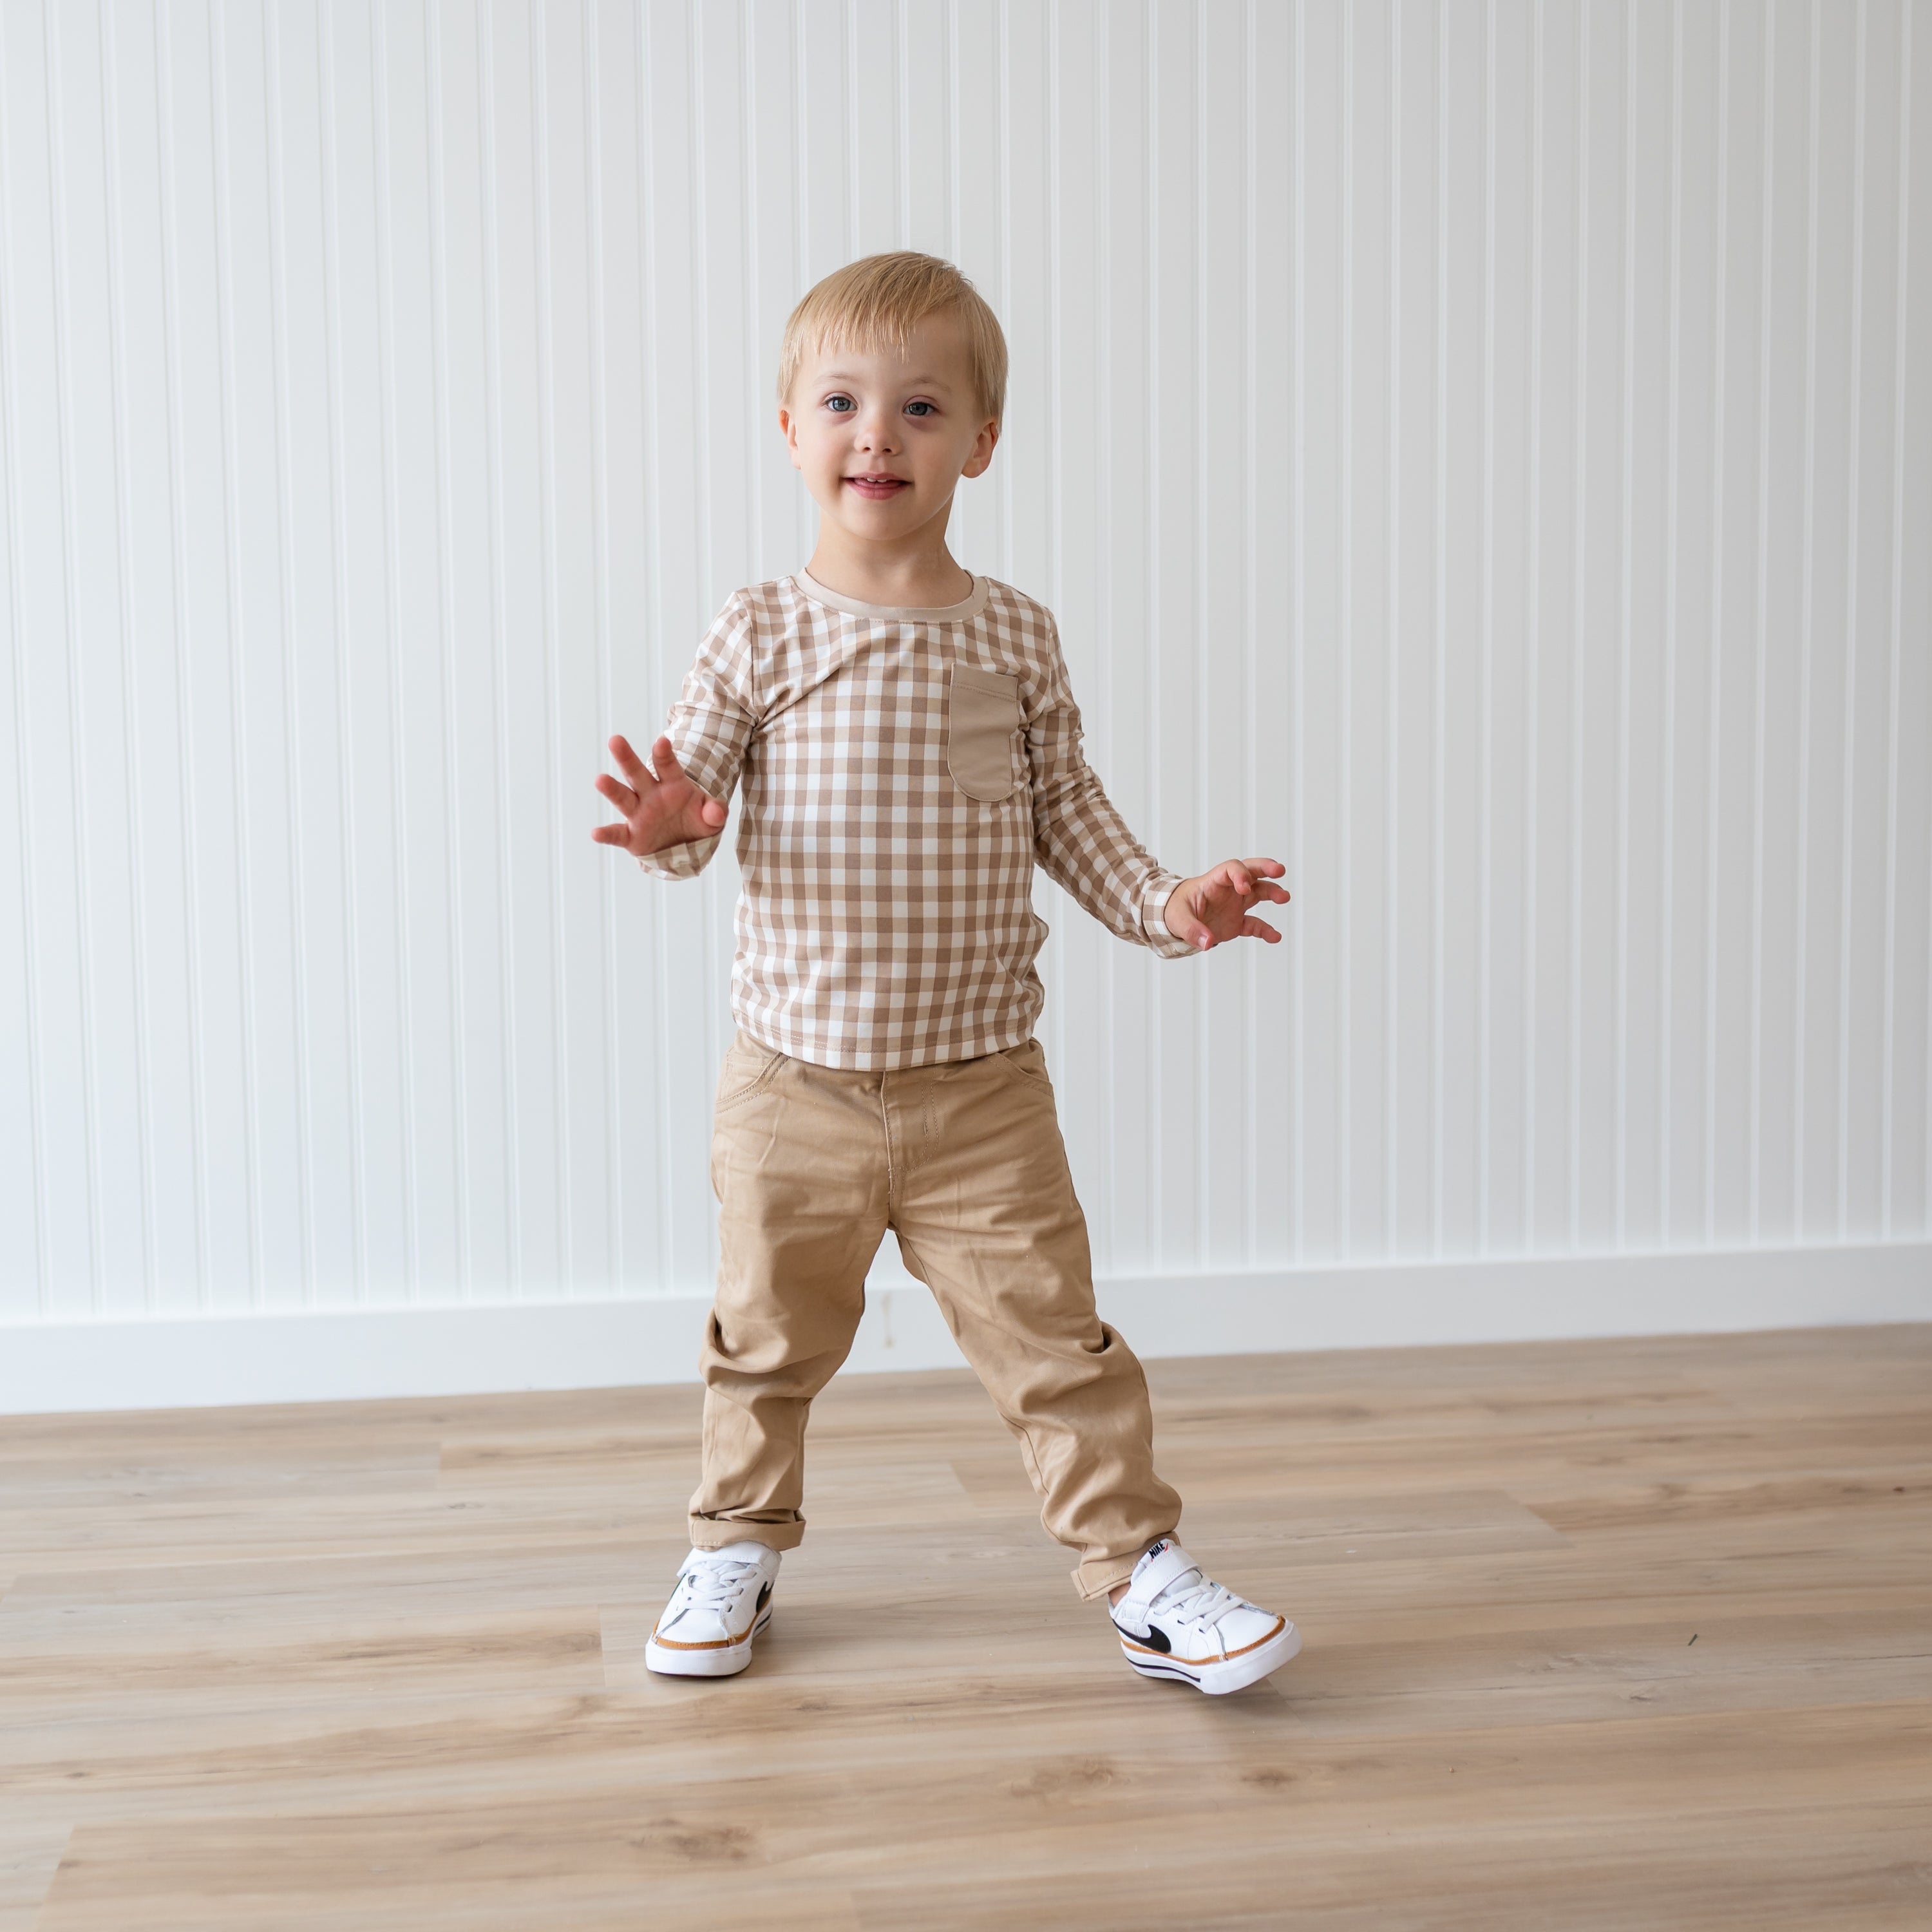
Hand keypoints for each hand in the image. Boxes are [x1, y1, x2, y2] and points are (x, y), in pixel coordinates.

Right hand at [591, 734, 727, 856]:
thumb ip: (715, 812)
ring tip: (600, 779)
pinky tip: (596, 833)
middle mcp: (651, 794)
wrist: (684, 845)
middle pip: (637, 774)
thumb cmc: (696, 821)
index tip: (662, 742)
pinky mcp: (631, 836)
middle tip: (615, 740)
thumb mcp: (711, 817)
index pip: (668, 766)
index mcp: (672, 784)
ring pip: (623, 798)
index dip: (664, 754)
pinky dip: (607, 834)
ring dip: (612, 789)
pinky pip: (617, 834)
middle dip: (627, 758)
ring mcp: (639, 813)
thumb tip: (716, 814)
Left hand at [1161, 857, 1289, 950]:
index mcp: (1213, 881)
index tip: (1244, 887)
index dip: (1240, 874)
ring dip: (1272, 892)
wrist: (1175, 921)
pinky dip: (1265, 930)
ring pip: (1258, 892)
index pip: (1231, 868)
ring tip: (1284, 897)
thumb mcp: (1177, 919)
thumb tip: (1208, 942)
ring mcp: (1235, 904)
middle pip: (1251, 871)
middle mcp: (1228, 889)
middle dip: (1265, 868)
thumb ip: (1192, 930)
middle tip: (1280, 870)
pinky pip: (1255, 924)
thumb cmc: (1175, 910)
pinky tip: (1276, 937)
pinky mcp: (1237, 921)